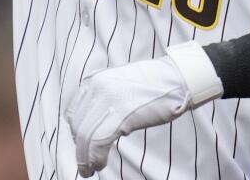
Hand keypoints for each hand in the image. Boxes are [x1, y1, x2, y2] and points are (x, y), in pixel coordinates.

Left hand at [67, 42, 222, 176]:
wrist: (176, 79)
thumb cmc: (152, 86)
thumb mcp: (118, 86)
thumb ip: (103, 99)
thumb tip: (94, 124)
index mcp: (94, 81)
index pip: (74, 112)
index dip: (75, 133)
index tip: (81, 146)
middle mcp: (97, 88)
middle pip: (77, 125)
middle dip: (79, 148)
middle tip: (84, 164)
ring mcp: (108, 100)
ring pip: (85, 136)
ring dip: (85, 158)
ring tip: (89, 170)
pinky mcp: (121, 114)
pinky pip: (99, 141)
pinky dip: (95, 157)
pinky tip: (99, 165)